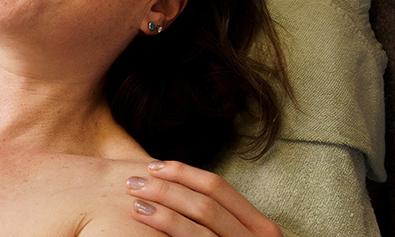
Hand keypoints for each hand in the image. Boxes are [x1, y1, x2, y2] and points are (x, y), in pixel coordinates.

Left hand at [126, 161, 281, 236]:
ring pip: (198, 224)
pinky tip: (145, 222)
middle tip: (133, 181)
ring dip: (162, 209)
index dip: (184, 173)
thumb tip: (177, 188)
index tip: (154, 166)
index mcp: (261, 227)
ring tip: (134, 202)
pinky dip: (167, 229)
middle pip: (205, 202)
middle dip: (167, 187)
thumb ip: (222, 221)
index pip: (218, 187)